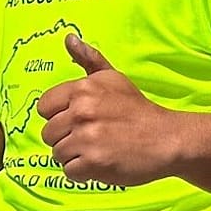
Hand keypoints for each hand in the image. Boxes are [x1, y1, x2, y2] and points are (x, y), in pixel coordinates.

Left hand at [36, 33, 175, 186]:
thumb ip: (88, 59)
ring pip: (57, 153)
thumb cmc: (137, 109)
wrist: (167, 138)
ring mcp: (87, 138)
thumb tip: (68, 38)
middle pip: (48, 133)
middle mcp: (81, 111)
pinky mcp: (93, 163)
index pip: (44, 107)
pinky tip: (100, 163)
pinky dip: (83, 173)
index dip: (58, 116)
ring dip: (74, 156)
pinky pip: (70, 172)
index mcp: (82, 89)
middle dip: (66, 138)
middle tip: (91, 137)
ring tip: (97, 149)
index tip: (77, 120)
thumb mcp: (113, 78)